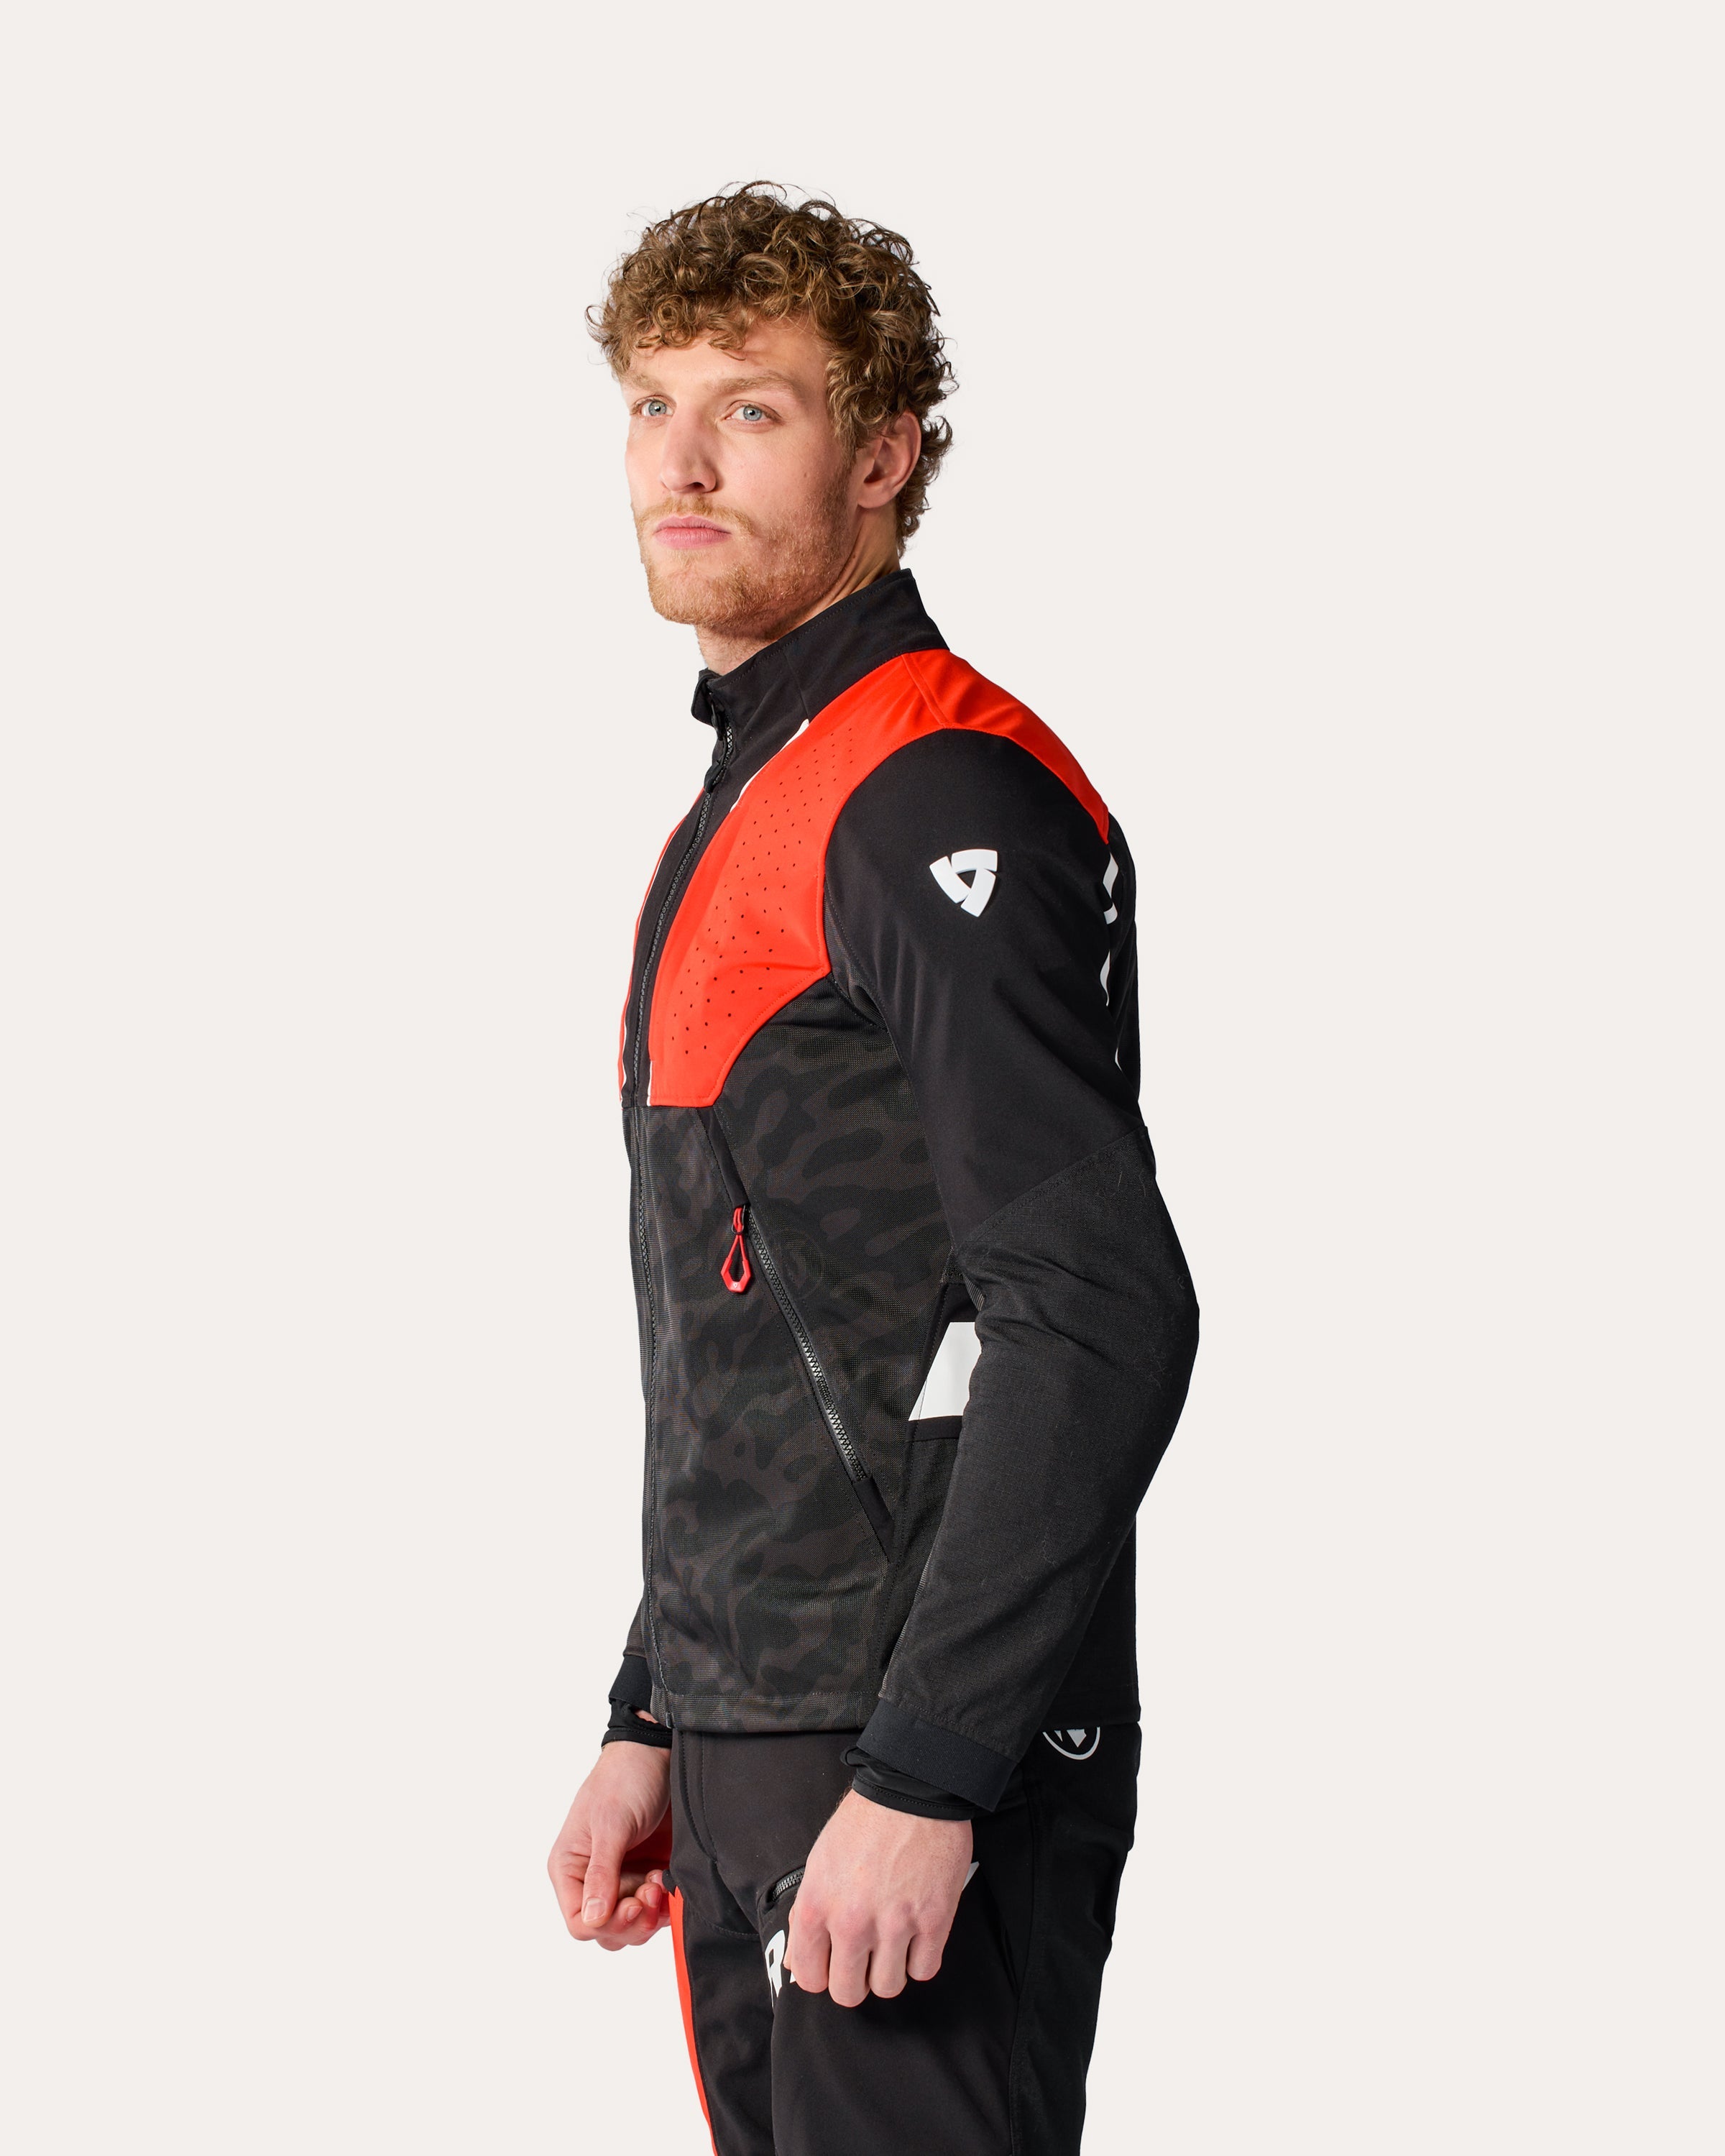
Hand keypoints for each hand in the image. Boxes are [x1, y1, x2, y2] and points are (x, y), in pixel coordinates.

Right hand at [547, 1741, 672, 1949]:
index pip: (580, 1922)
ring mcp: (623, 1879)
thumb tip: (591, 1921)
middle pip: (608, 1931)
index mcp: (571, 1868)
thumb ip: (601, 1873)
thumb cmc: (625, 1778)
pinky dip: (665, 1904)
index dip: (607, 1923)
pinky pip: (655, 1910)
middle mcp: (593, 1880)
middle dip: (632, 1921)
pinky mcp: (648, 1875)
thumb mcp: (611, 1823)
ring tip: (661, 1880)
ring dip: (650, 1913)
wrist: (659, 1753)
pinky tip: (669, 1880)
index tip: (633, 1905)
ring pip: (633, 1926)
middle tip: (652, 1890)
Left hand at [788, 1789, 972, 2006]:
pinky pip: (924, 1970)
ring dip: (889, 1970)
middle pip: (849, 1993)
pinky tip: (917, 1935)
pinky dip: (920, 1959)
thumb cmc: (863, 1822)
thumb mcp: (820, 1862)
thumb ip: (807, 1916)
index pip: (810, 1979)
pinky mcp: (933, 1920)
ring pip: (889, 1988)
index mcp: (818, 1907)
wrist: (911, 1789)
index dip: (821, 1974)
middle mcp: (852, 1923)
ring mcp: (895, 1925)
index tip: (833, 1963)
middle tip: (865, 1957)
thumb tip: (797, 1964)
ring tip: (893, 1943)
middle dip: (856, 1979)